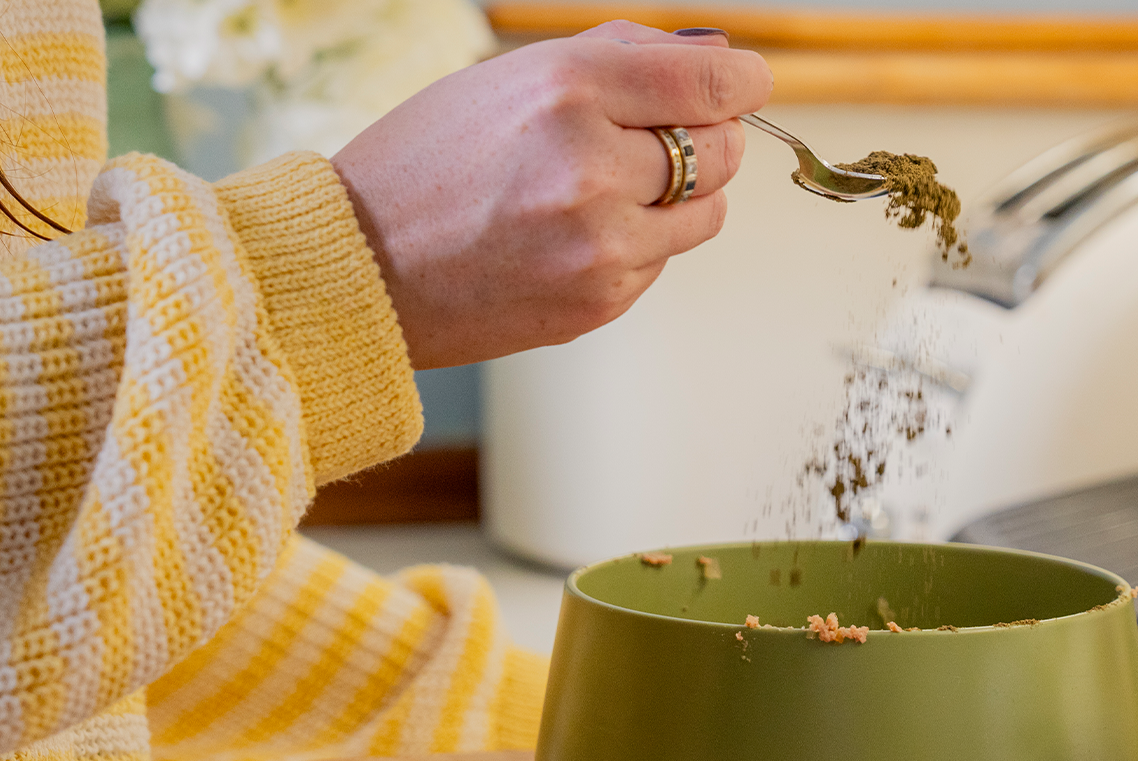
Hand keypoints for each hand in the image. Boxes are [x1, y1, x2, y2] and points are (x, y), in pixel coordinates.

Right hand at [331, 23, 770, 368]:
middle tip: (654, 138)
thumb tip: (721, 58)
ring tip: (604, 190)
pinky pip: (664, 260)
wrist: (362, 267)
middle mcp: (591, 167)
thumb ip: (622, 57)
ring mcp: (601, 242)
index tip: (748, 85)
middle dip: (706, 138)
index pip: (711, 84)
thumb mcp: (511, 78)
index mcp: (567, 91)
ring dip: (678, 197)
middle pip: (723, 150)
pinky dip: (638, 242)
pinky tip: (573, 235)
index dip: (744, 84)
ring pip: (706, 212)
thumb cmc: (430, 163)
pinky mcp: (603, 298)